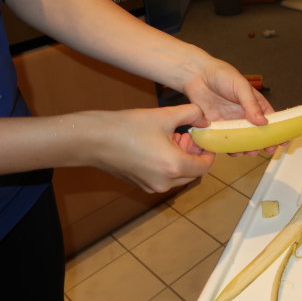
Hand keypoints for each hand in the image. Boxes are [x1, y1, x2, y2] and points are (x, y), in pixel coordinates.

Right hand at [88, 104, 215, 192]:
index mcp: (174, 166)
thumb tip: (205, 119)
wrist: (93, 140)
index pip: (204, 167)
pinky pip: (165, 178)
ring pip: (179, 176)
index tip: (205, 139)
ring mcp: (151, 186)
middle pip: (193, 173)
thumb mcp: (164, 115)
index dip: (209, 152)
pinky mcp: (141, 185)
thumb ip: (192, 114)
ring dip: (182, 159)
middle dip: (195, 154)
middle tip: (188, 135)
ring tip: (173, 137)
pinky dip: (169, 165)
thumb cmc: (128, 127)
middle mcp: (164, 182)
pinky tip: (160, 146)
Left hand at [182, 57, 280, 154]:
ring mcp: (230, 122)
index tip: (282, 142)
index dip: (276, 132)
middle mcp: (244, 115)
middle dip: (262, 144)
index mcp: (255, 104)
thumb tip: (263, 122)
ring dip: (246, 148)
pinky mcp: (216, 127)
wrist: (197, 75)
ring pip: (242, 140)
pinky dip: (228, 148)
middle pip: (257, 134)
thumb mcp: (241, 86)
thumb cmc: (221, 74)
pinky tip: (231, 151)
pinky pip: (224, 141)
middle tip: (264, 149)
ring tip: (246, 151)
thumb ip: (251, 104)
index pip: (270, 120)